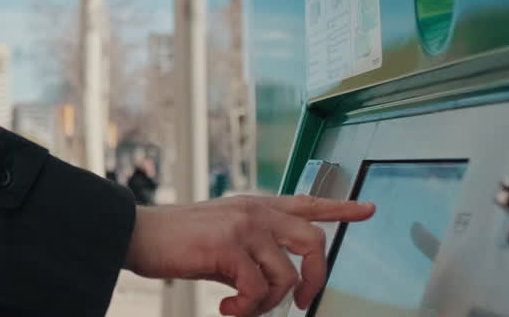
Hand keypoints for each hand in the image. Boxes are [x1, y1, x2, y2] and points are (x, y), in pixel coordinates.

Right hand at [123, 194, 374, 315]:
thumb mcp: (222, 237)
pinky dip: (245, 309)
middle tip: (299, 303)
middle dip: (314, 279)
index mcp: (256, 205)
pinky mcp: (228, 245)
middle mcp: (255, 210)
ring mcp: (244, 225)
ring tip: (240, 310)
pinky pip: (257, 289)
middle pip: (314, 240)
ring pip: (286, 275)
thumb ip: (252, 250)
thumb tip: (272, 284)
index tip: (369, 210)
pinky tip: (225, 309)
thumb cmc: (176, 241)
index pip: (309, 202)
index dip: (342, 207)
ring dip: (267, 305)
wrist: (139, 234)